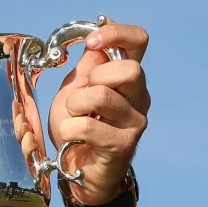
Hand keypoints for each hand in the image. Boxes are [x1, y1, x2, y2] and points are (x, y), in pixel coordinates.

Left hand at [47, 19, 150, 204]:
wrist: (77, 172)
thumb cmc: (76, 130)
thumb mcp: (74, 92)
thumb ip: (86, 68)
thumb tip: (95, 39)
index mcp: (127, 79)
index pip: (138, 42)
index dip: (115, 35)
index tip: (91, 43)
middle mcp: (139, 97)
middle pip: (128, 69)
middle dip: (93, 80)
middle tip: (80, 99)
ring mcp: (135, 121)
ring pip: (102, 96)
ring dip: (74, 107)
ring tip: (72, 120)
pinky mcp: (124, 144)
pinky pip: (87, 125)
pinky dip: (68, 130)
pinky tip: (72, 138)